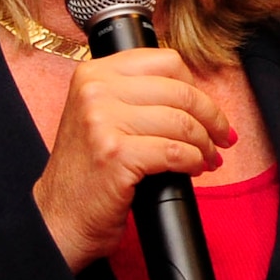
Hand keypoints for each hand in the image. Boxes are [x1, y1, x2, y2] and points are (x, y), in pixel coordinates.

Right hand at [33, 47, 234, 271]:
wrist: (58, 217)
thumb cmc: (86, 172)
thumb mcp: (101, 117)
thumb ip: (136, 97)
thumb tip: (196, 97)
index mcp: (94, 73)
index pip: (166, 61)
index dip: (195, 87)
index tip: (205, 109)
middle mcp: (95, 90)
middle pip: (180, 91)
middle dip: (211, 118)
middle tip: (222, 138)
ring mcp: (102, 121)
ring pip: (181, 122)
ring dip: (205, 145)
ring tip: (208, 159)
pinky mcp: (115, 155)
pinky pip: (175, 152)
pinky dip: (193, 162)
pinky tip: (193, 169)